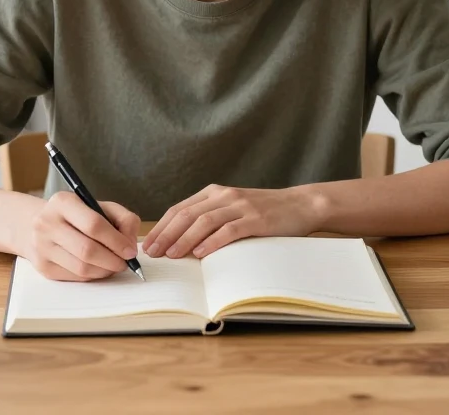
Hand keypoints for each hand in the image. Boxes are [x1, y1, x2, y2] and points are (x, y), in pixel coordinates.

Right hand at [23, 192, 139, 280]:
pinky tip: (98, 268)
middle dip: (112, 260)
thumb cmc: (76, 215)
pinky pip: (75, 277)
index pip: (94, 224)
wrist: (38, 224)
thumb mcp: (99, 206)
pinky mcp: (43, 266)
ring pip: (82, 268)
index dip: (116, 241)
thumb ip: (122, 219)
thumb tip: (130, 244)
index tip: (130, 251)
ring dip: (104, 270)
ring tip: (114, 265)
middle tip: (125, 263)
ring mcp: (42, 247)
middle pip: (87, 250)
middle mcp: (47, 223)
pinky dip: (93, 275)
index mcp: (63, 202)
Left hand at [143, 184, 321, 259]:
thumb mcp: (233, 209)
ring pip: (205, 221)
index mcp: (215, 193)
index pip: (179, 209)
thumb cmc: (264, 212)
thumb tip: (179, 242)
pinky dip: (213, 241)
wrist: (300, 205)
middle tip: (153, 252)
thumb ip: (210, 219)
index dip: (162, 227)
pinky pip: (230, 230)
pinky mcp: (256, 219)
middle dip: (167, 234)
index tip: (148, 244)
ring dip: (185, 239)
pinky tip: (201, 252)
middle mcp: (225, 196)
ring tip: (172, 254)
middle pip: (187, 214)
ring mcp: (241, 206)